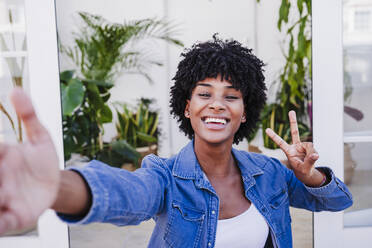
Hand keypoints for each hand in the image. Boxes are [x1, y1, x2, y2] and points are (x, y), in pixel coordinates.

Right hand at [0, 88, 59, 233]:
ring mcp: (4, 198)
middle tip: (3, 174)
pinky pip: (1, 223)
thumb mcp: (40, 137)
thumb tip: (16, 90)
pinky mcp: (14, 216)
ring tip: (2, 197)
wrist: (54, 184)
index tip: (3, 149)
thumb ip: (29, 114)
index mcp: (2, 157)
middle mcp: (0, 177)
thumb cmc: (42, 160)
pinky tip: (3, 220)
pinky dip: (0, 224)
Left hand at [265, 111, 324, 186]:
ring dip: (311, 153)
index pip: (280, 143)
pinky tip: (314, 157)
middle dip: (293, 121)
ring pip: (309, 146)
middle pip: (295, 132)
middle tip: (291, 111)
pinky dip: (314, 154)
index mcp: (289, 151)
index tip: (266, 129)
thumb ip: (309, 161)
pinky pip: (313, 148)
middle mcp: (295, 146)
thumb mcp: (304, 168)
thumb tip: (316, 154)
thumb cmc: (302, 170)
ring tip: (310, 160)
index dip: (274, 136)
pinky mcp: (309, 147)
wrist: (306, 172)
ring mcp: (302, 146)